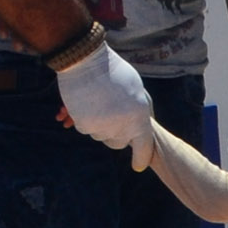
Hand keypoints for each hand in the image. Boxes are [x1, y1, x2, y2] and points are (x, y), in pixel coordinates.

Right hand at [56, 41, 158, 160]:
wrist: (84, 60)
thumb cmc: (112, 71)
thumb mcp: (135, 88)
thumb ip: (138, 109)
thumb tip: (137, 127)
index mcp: (140, 115)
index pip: (144, 146)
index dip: (141, 158)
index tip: (138, 167)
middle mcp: (122, 125)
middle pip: (119, 143)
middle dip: (116, 133)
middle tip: (112, 113)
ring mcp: (102, 127)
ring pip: (101, 136)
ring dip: (99, 124)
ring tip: (99, 101)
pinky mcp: (84, 125)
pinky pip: (86, 129)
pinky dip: (84, 118)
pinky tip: (86, 102)